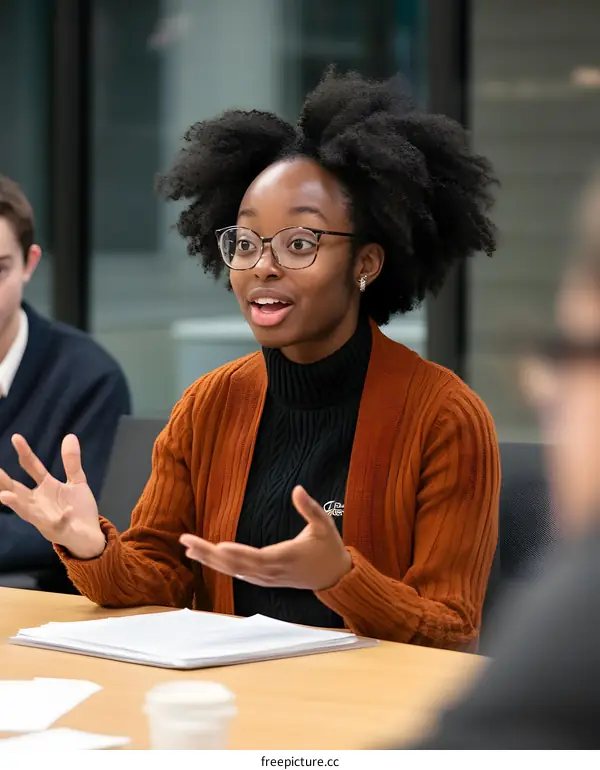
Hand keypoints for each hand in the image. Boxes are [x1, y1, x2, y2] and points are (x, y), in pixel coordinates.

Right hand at [0, 434, 105, 559]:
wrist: (91, 535)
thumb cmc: (79, 509)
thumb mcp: (77, 481)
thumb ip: (71, 462)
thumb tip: (70, 436)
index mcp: (45, 488)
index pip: (31, 467)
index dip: (25, 452)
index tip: (16, 437)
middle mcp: (39, 502)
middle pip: (18, 490)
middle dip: (4, 482)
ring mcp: (46, 517)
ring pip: (26, 511)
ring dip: (16, 504)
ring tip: (5, 496)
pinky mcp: (58, 530)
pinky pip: (58, 523)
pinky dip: (62, 517)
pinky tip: (67, 511)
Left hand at [180, 485, 351, 590]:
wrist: (334, 576)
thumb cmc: (329, 547)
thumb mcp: (324, 524)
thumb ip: (310, 507)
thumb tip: (298, 488)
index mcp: (287, 556)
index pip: (257, 557)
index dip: (238, 554)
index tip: (219, 546)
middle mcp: (272, 571)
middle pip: (236, 565)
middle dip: (210, 554)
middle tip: (186, 542)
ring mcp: (268, 577)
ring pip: (234, 571)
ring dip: (210, 560)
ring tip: (189, 547)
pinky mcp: (266, 579)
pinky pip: (240, 574)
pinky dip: (222, 566)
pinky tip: (208, 557)